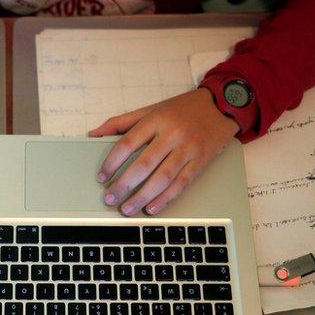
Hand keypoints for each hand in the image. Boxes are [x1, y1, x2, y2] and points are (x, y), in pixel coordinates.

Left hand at [88, 89, 238, 215]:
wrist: (221, 106)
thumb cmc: (183, 109)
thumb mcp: (151, 109)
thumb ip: (121, 122)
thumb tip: (94, 134)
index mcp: (156, 120)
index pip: (128, 143)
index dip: (112, 162)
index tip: (102, 177)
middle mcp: (172, 135)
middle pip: (144, 165)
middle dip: (124, 185)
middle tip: (110, 199)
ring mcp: (188, 150)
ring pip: (162, 178)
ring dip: (143, 197)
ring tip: (127, 209)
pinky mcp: (200, 162)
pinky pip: (181, 184)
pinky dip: (165, 199)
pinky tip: (152, 208)